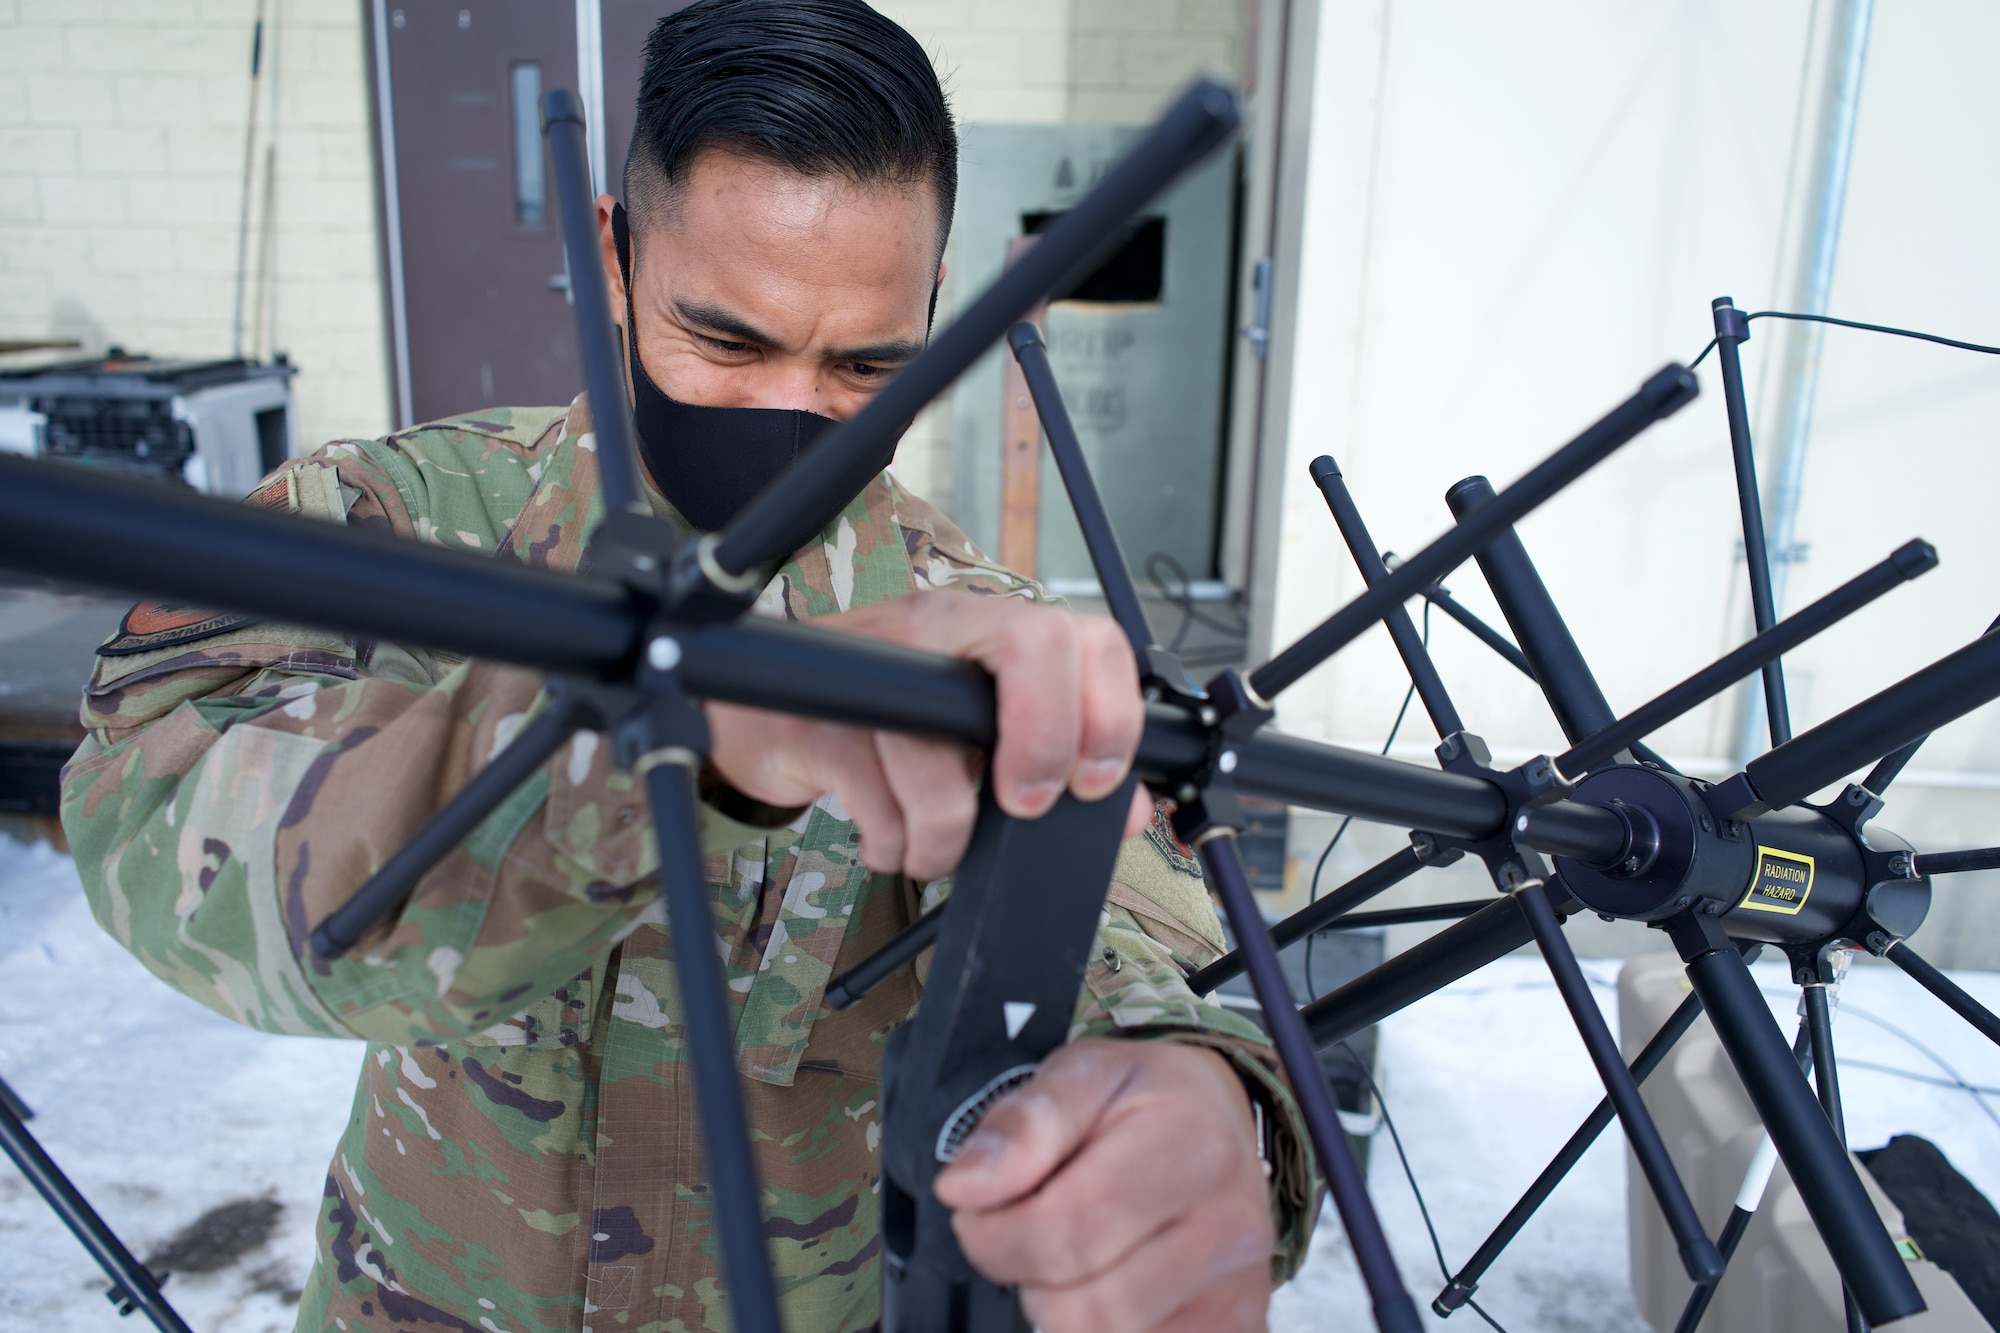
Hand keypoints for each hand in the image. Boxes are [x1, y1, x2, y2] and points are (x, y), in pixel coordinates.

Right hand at [703, 590, 1149, 879]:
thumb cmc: (879, 723)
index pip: (1085, 636)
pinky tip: (888, 835)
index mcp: (988, 626)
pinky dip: (893, 846)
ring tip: (930, 842)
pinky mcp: (825, 725)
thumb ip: (1047, 755)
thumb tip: (1127, 809)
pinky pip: (883, 810)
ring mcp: (877, 671)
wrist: (761, 716)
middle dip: (1044, 747)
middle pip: (1033, 651)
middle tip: (1026, 806)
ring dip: (943, 841)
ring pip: (945, 772)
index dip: (1109, 713)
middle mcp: (939, 629)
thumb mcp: (970, 730)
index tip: (1096, 783)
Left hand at [933, 1039, 1275, 1332]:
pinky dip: (1104, 1327)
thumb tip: (965, 1185)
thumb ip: (1021, 1125)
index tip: (976, 1214)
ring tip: (1070, 1253)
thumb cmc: (1145, 1097)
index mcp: (1189, 1144)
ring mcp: (1239, 1286)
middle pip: (1084, 1306)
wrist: (1218, 1116)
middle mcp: (1229, 1224)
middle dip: (1026, 1276)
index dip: (994, 1238)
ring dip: (1063, 1308)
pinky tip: (1107, 1280)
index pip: (1066, 1233)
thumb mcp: (1079, 1073)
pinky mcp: (1239, 1325)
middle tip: (1025, 1232)